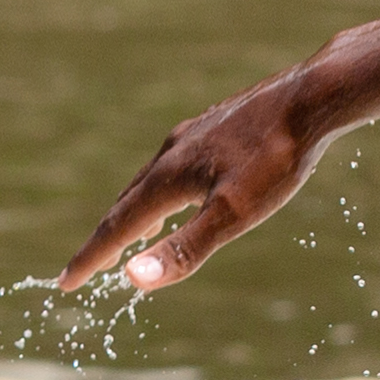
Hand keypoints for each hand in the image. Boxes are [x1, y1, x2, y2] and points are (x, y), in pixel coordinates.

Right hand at [55, 77, 320, 294]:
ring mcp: (195, 134)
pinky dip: (164, 187)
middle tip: (88, 266)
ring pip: (153, 179)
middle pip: (128, 202)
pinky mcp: (218, 125)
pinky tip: (185, 184)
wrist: (315, 96)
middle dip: (106, 237)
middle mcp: (172, 152)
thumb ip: (184, 247)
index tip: (64, 283)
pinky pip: (178, 162)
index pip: (118, 227)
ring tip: (130, 231)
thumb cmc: (278, 159)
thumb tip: (131, 279)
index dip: (91, 258)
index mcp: (169, 177)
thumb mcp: (234, 213)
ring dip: (135, 210)